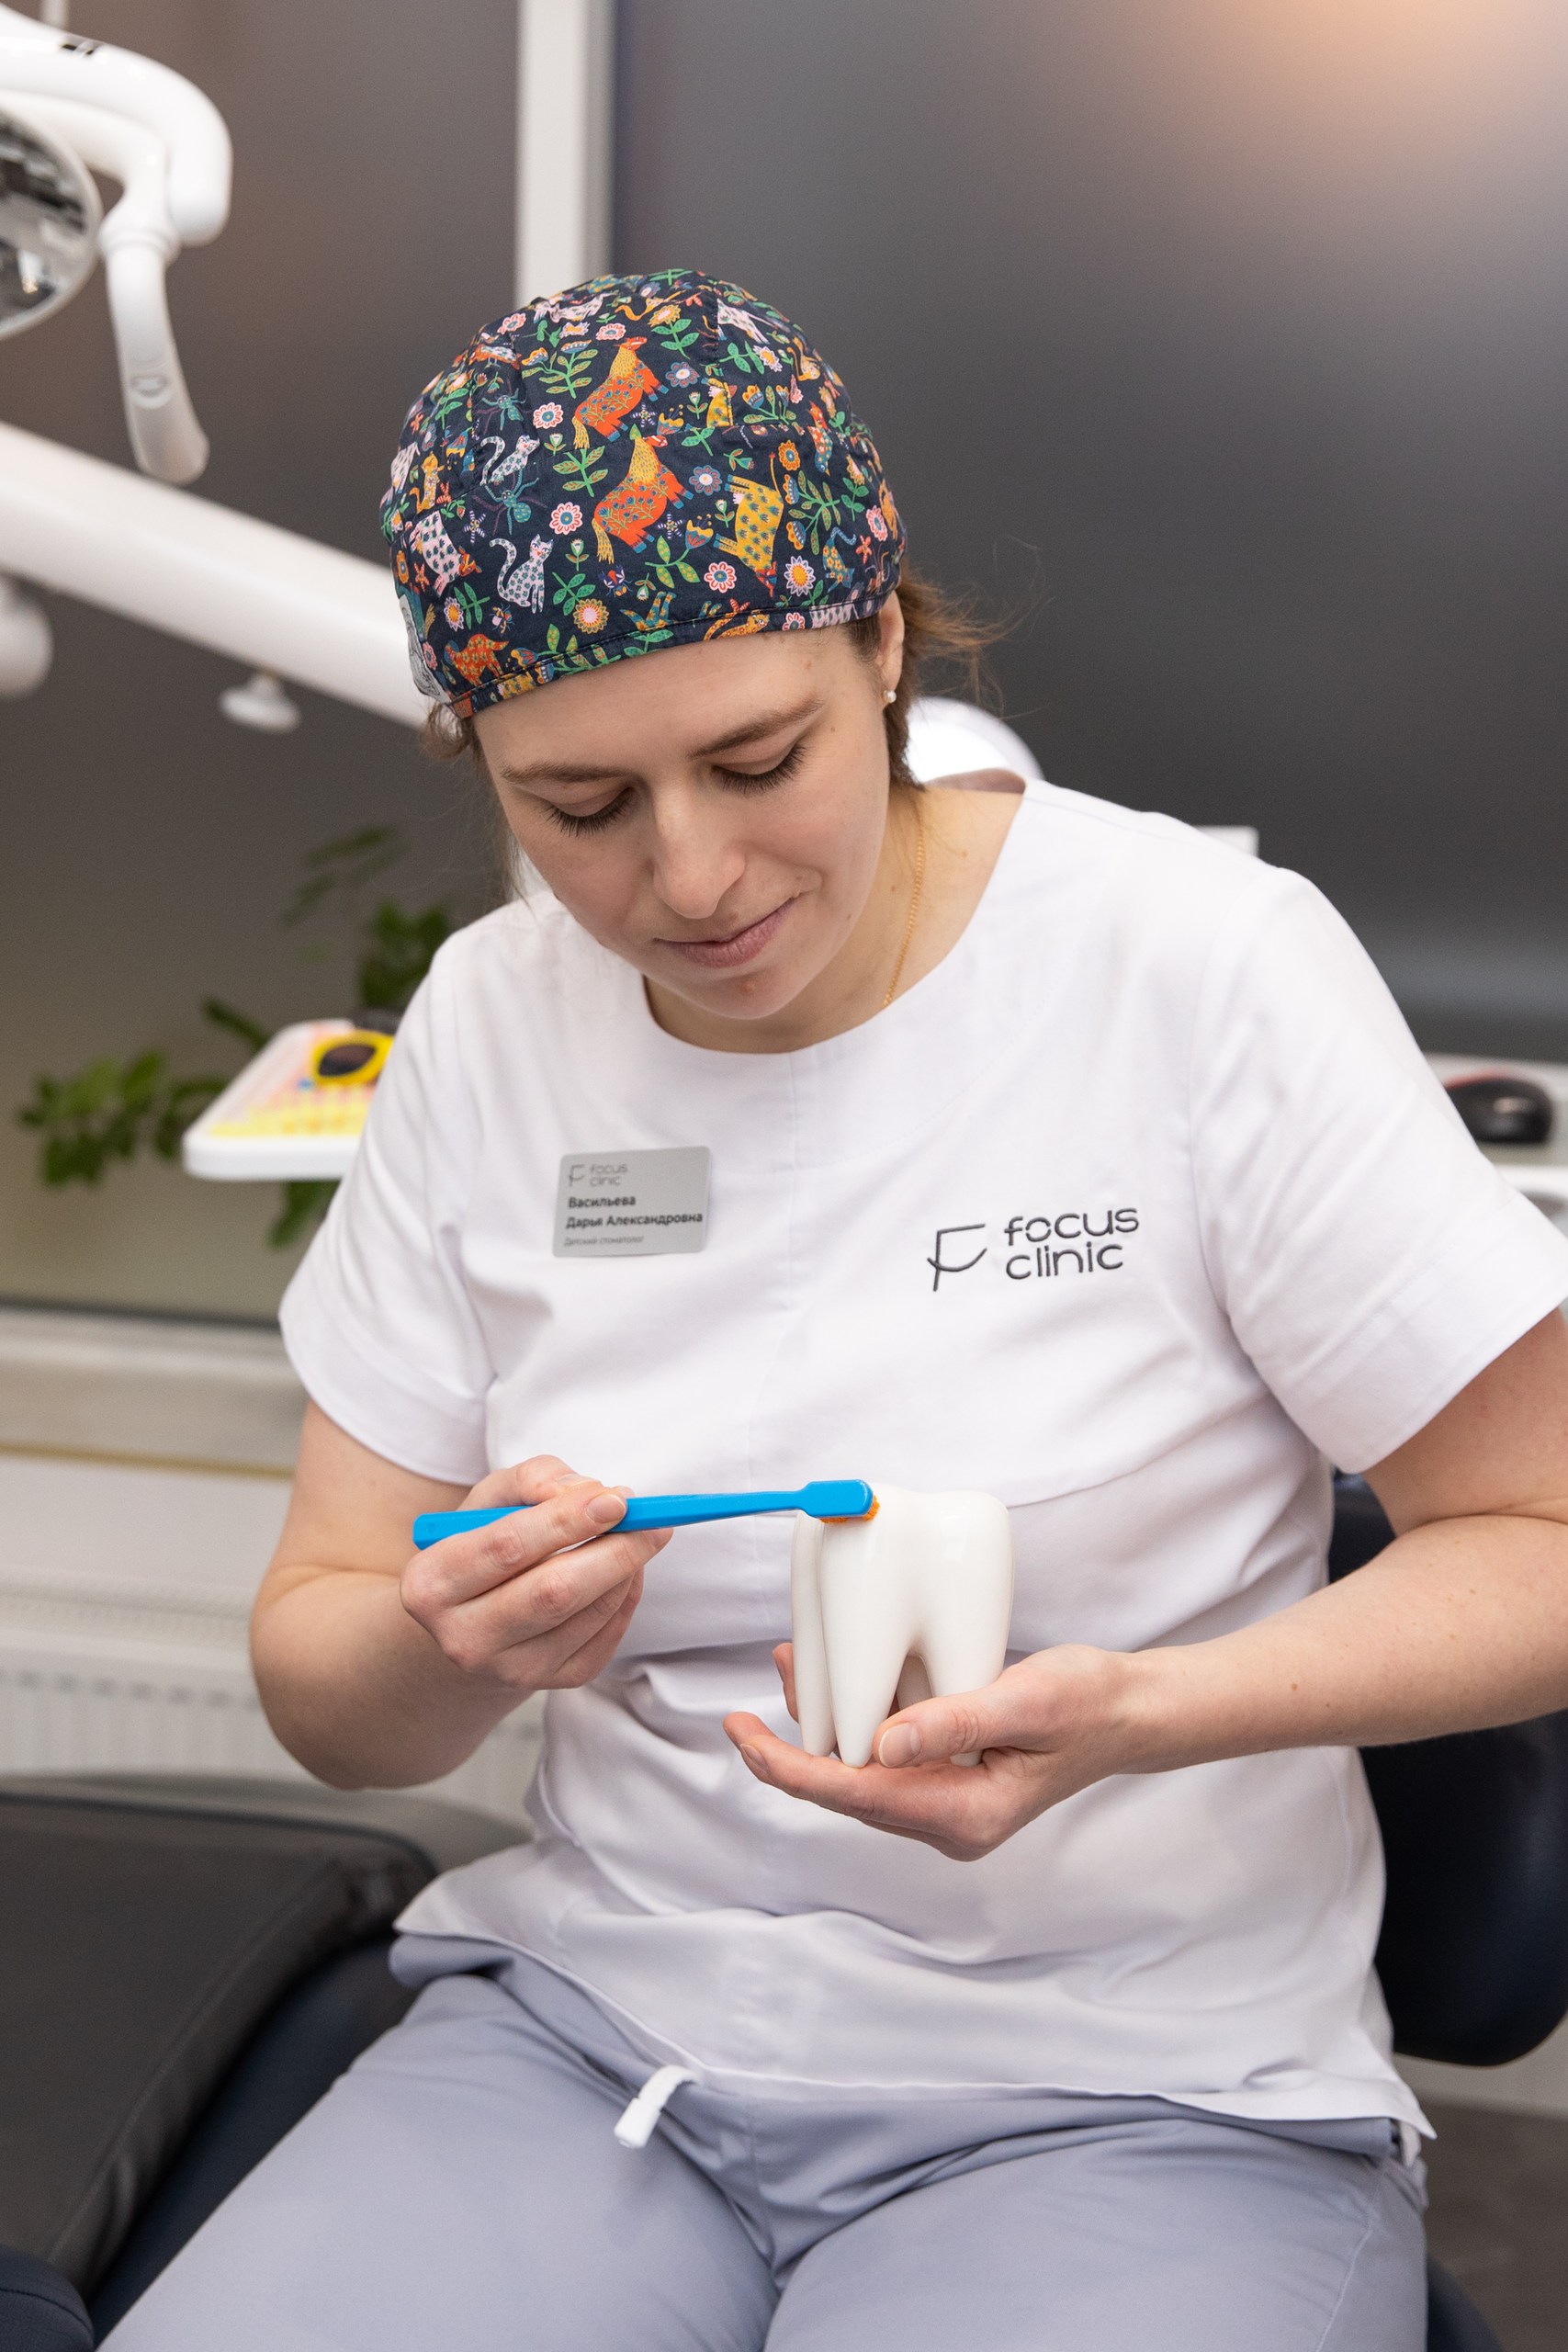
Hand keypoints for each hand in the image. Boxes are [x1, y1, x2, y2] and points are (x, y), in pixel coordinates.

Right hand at [401, 1454, 668, 1697]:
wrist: (469, 1623)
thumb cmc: (482, 1546)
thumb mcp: (488, 1500)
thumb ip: (532, 1479)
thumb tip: (587, 1491)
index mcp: (431, 1584)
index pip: (507, 1547)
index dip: (566, 1520)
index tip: (616, 1499)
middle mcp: (463, 1638)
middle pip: (554, 1592)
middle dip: (613, 1550)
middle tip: (652, 1520)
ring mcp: (508, 1670)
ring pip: (586, 1616)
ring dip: (625, 1570)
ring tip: (638, 1537)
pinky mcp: (550, 1685)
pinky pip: (604, 1639)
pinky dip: (625, 1598)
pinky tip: (624, 1571)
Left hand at [723, 1642, 1143, 1861]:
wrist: (1128, 1711)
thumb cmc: (1088, 1702)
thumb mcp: (1027, 1701)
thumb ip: (956, 1723)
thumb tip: (880, 1746)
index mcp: (965, 1816)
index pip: (856, 1797)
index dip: (791, 1768)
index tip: (744, 1738)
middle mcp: (949, 1822)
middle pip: (848, 1790)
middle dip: (795, 1745)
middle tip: (753, 1695)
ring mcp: (948, 1805)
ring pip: (862, 1771)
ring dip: (823, 1726)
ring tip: (792, 1666)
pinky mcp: (949, 1780)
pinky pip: (885, 1757)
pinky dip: (856, 1718)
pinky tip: (841, 1678)